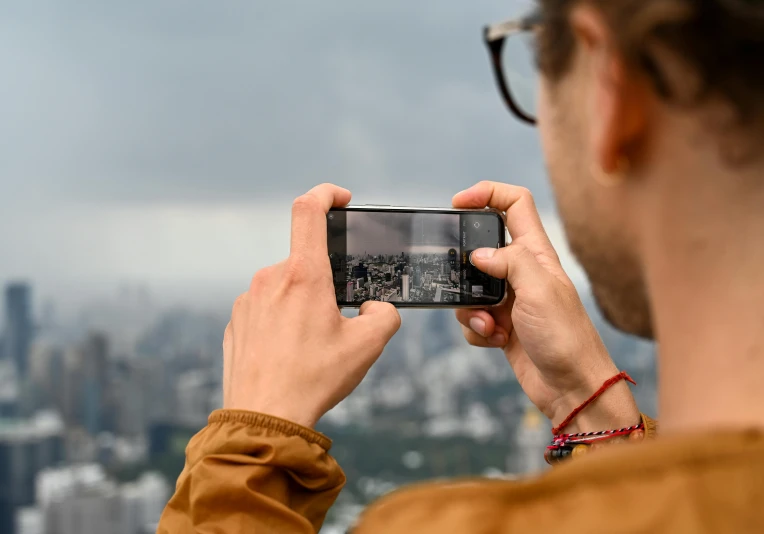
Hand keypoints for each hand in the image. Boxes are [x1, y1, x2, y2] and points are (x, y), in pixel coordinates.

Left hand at [222, 184, 400, 428]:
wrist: (263, 418)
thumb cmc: (314, 379)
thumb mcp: (367, 347)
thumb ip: (384, 316)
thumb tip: (374, 309)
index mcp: (303, 275)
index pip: (309, 210)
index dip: (327, 194)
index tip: (341, 200)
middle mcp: (270, 279)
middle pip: (305, 264)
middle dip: (325, 286)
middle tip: (336, 323)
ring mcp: (247, 301)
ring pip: (285, 291)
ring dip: (302, 308)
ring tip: (311, 349)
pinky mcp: (235, 324)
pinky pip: (265, 312)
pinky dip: (281, 325)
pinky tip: (289, 357)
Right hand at [453, 182, 638, 432]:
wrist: (572, 388)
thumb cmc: (566, 338)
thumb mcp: (539, 290)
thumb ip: (509, 262)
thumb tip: (478, 253)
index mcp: (537, 254)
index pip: (515, 204)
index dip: (487, 193)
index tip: (458, 202)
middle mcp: (523, 272)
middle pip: (483, 246)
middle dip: (465, 263)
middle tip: (459, 276)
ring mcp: (510, 299)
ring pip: (471, 287)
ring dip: (469, 306)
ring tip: (489, 323)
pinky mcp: (501, 325)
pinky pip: (472, 318)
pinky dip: (475, 329)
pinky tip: (495, 340)